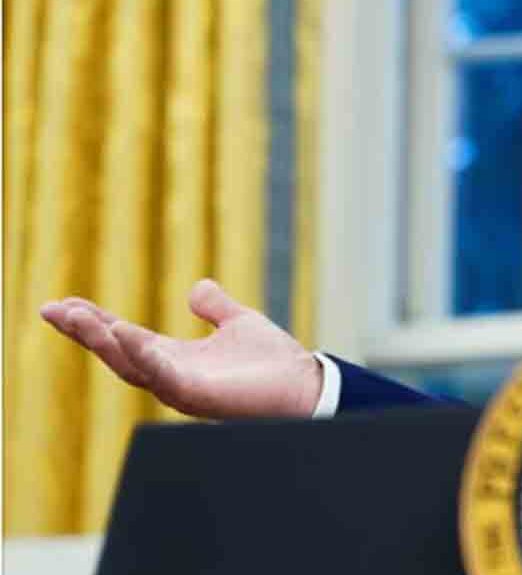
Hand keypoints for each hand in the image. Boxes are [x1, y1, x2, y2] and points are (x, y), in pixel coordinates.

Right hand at [39, 279, 323, 418]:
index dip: (94, 322)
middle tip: (51, 309)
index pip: (124, 338)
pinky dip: (141, 355)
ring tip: (75, 317)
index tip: (63, 304)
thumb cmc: (274, 363)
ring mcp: (182, 389)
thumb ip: (215, 307)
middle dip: (83, 333)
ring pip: (131, 366)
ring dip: (102, 341)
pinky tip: (123, 333)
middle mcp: (171, 376)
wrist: (307, 386)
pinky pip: (162, 376)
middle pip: (116, 353)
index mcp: (176, 358)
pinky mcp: (199, 396)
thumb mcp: (238, 323)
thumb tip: (197, 288)